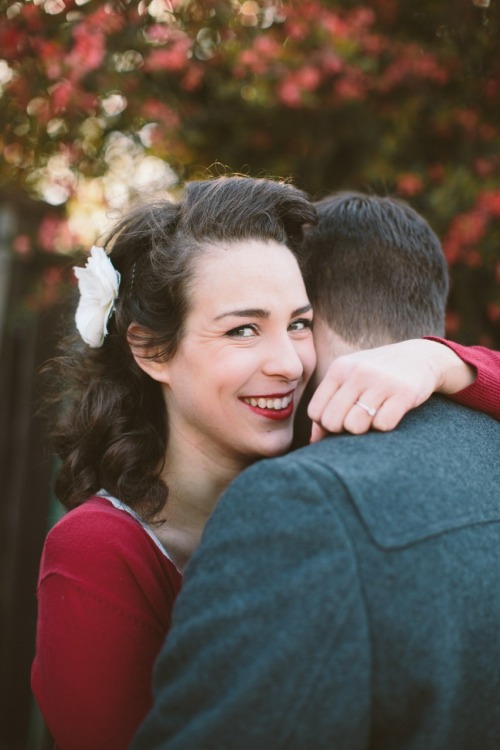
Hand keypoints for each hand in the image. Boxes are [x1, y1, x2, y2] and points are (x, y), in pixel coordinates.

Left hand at [307, 339, 475, 440]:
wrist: (420, 357)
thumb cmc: (376, 375)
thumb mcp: (349, 380)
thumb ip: (328, 406)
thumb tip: (313, 442)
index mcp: (339, 368)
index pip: (316, 411)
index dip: (325, 424)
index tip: (341, 420)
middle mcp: (358, 372)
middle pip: (332, 421)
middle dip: (342, 430)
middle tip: (357, 422)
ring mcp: (381, 381)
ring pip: (355, 426)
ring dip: (364, 430)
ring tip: (372, 419)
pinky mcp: (404, 393)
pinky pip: (383, 425)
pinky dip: (385, 427)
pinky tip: (390, 415)